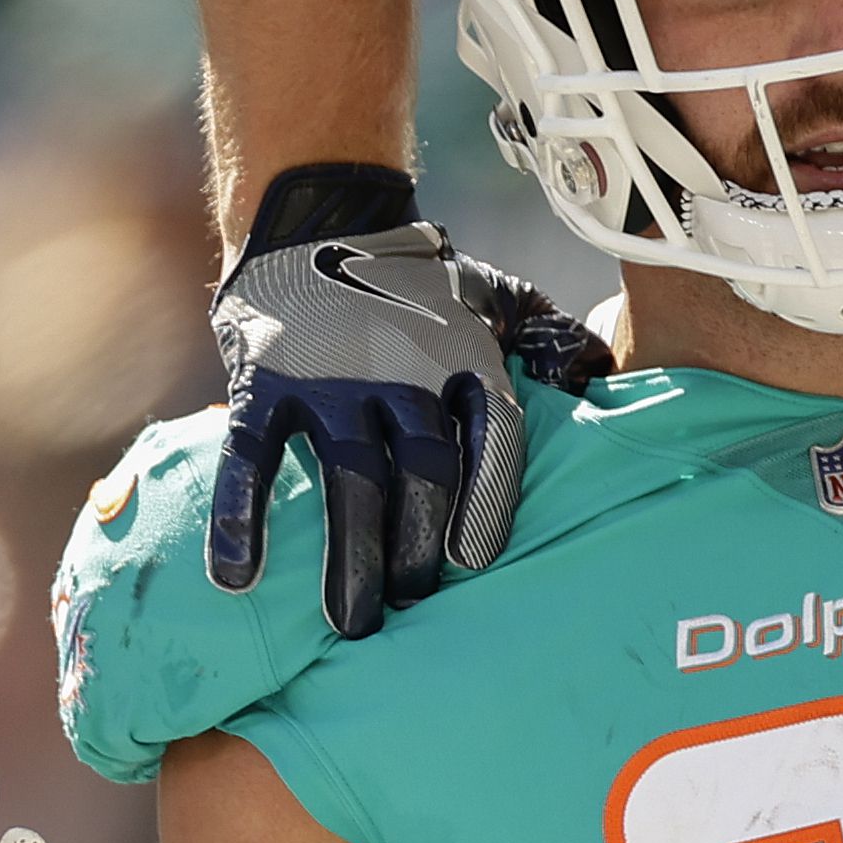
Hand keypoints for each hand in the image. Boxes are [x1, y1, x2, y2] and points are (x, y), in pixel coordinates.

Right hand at [207, 167, 602, 639]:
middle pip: (424, 473)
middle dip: (419, 549)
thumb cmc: (419, 282)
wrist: (317, 219)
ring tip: (353, 624)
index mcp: (466, 360)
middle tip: (409, 608)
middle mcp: (405, 371)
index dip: (488, 503)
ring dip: (350, 557)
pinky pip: (252, 456)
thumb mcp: (498, 299)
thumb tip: (603, 379)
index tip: (473, 564)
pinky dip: (243, 517)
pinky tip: (239, 578)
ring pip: (350, 478)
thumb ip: (549, 344)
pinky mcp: (267, 380)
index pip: (493, 438)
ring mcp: (334, 377)